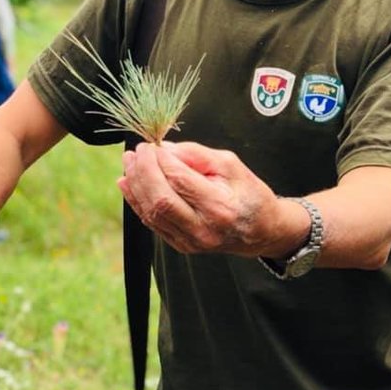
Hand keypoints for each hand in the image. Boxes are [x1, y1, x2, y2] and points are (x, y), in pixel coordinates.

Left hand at [117, 141, 303, 257]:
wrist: (261, 231)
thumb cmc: (249, 194)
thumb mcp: (231, 165)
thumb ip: (196, 155)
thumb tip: (165, 149)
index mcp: (220, 206)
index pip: (179, 180)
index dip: (160, 160)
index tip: (153, 144)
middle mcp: (203, 229)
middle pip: (160, 199)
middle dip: (143, 171)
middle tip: (138, 151)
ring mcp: (190, 241)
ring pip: (151, 212)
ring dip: (136, 185)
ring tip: (130, 162)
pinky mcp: (180, 245)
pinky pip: (151, 222)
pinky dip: (136, 201)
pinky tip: (129, 182)